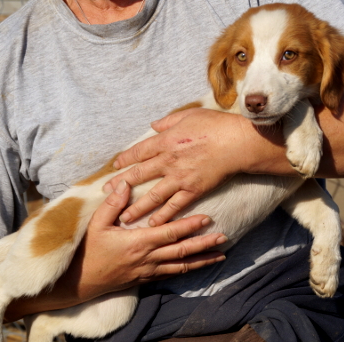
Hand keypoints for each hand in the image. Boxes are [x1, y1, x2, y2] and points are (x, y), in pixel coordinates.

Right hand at [66, 179, 227, 301]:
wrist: (79, 282)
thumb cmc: (88, 251)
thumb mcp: (95, 224)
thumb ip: (112, 204)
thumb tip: (124, 184)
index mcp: (138, 242)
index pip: (170, 233)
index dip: (189, 226)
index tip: (207, 219)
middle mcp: (148, 258)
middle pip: (182, 251)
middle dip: (205, 244)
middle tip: (224, 238)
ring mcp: (149, 270)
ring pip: (181, 266)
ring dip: (202, 260)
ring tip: (221, 256)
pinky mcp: (146, 279)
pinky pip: (172, 275)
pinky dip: (187, 270)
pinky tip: (199, 267)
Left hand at [105, 108, 263, 226]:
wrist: (237, 142)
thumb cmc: (216, 125)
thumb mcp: (189, 115)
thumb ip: (168, 122)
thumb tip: (154, 125)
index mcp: (165, 141)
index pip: (138, 152)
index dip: (125, 159)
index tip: (115, 166)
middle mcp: (168, 160)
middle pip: (138, 175)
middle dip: (121, 185)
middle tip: (106, 194)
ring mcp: (179, 177)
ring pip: (152, 196)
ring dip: (137, 208)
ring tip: (125, 218)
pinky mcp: (193, 190)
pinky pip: (174, 205)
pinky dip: (163, 216)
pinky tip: (153, 224)